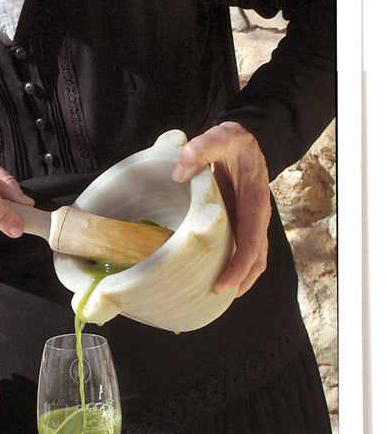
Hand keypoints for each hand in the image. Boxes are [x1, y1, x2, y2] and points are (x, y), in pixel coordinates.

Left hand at [171, 122, 269, 295]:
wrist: (244, 140)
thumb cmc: (233, 142)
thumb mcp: (219, 138)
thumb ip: (200, 150)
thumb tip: (178, 173)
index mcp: (255, 203)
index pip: (252, 243)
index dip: (239, 267)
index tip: (223, 285)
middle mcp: (256, 217)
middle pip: (256, 258)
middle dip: (240, 280)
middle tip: (214, 296)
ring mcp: (249, 221)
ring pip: (253, 258)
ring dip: (239, 278)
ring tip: (216, 294)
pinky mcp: (239, 222)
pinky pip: (241, 249)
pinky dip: (233, 266)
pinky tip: (214, 275)